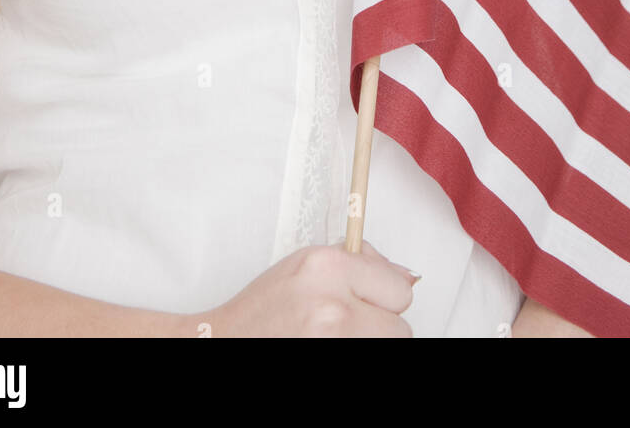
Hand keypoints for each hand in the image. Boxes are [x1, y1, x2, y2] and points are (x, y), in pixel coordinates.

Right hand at [183, 239, 416, 336]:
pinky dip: (355, 351)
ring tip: (336, 336)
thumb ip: (357, 262)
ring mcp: (332, 340)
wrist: (224, 343)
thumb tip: (405, 275)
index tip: (370, 300)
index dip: (386, 296)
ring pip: (388, 346)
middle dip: (381, 326)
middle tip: (351, 323)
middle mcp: (333, 304)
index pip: (399, 288)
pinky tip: (329, 346)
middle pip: (400, 327)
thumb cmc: (261, 311)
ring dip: (369, 341)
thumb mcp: (305, 266)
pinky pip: (366, 357)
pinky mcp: (329, 368)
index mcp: (328, 266)